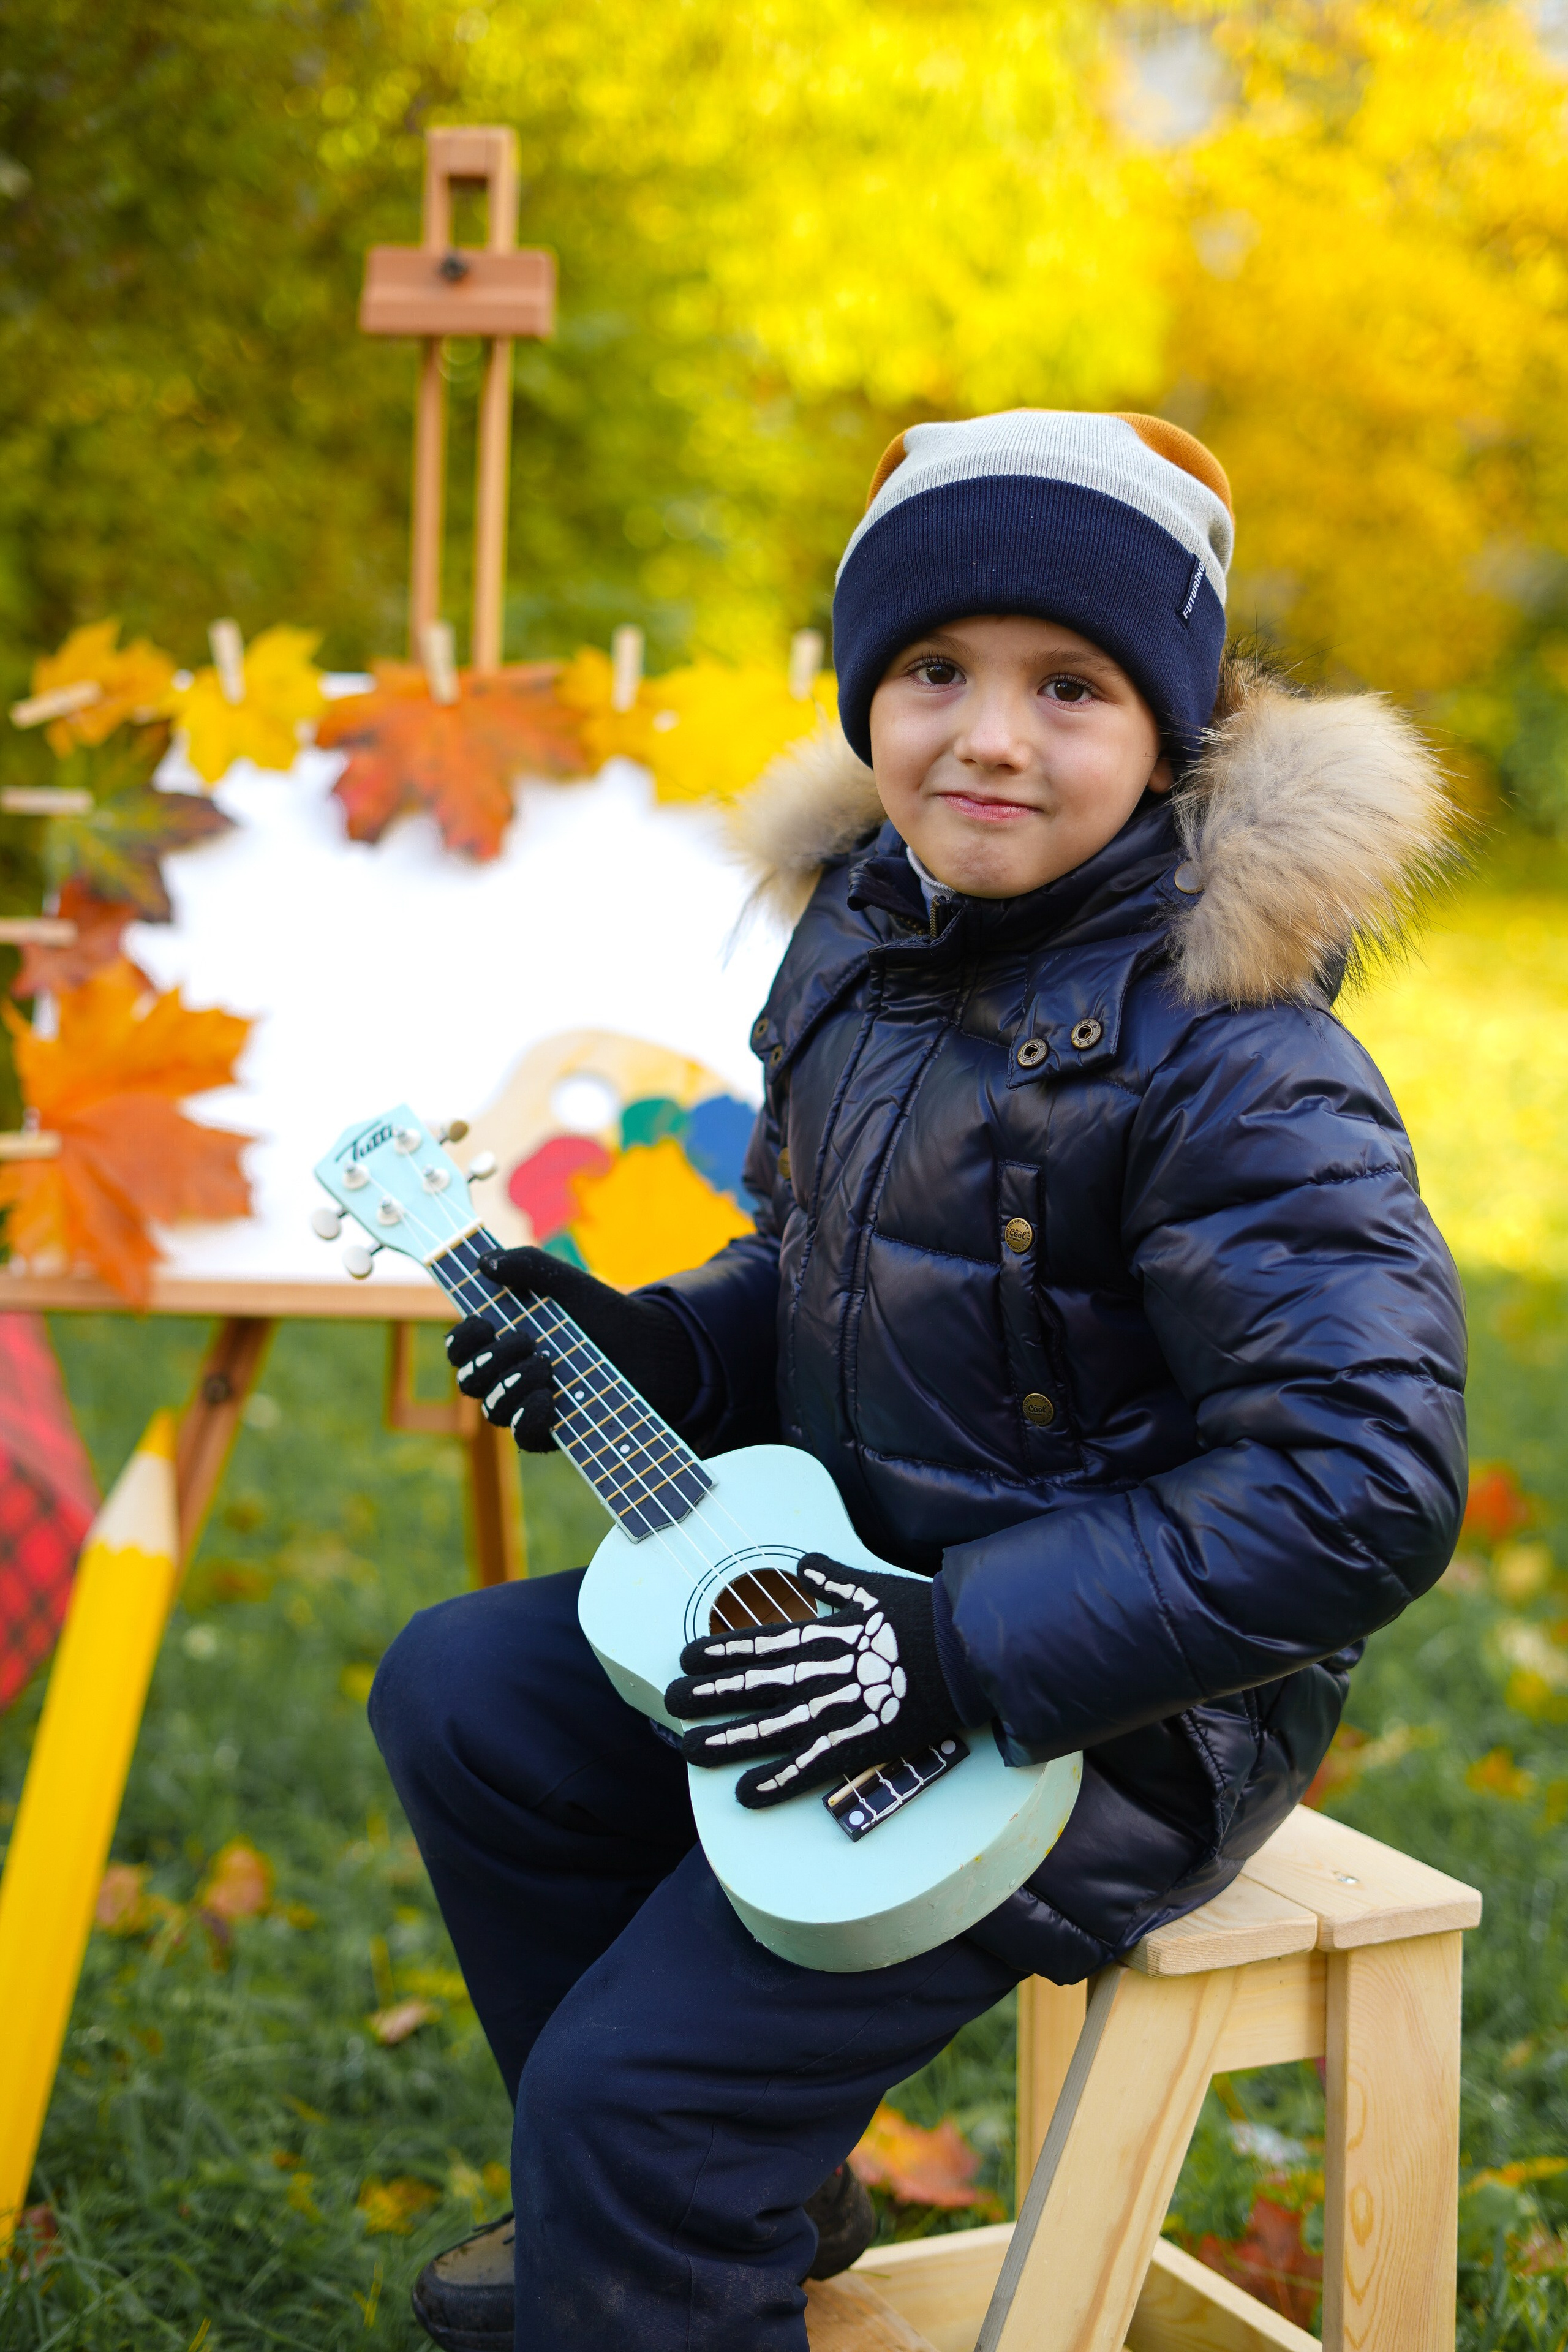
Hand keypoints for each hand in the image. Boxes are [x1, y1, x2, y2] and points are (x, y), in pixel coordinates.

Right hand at [445, 1246, 699, 1452]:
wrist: (652, 1349)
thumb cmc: (605, 1314)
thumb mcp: (569, 1283)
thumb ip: (529, 1266)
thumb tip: (484, 1262)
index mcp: (505, 1339)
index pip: (462, 1348)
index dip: (462, 1339)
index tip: (484, 1323)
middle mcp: (511, 1374)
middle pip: (470, 1380)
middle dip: (490, 1360)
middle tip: (526, 1340)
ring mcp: (531, 1404)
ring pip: (493, 1410)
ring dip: (511, 1385)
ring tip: (547, 1365)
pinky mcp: (555, 1430)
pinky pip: (523, 1437)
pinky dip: (528, 1419)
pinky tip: (549, 1400)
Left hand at [665, 1555, 969, 1808]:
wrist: (967, 1652)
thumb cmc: (924, 1617)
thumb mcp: (873, 1586)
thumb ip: (834, 1579)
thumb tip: (805, 1564)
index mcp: (822, 1634)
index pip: (757, 1642)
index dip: (719, 1651)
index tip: (686, 1657)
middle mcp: (818, 1672)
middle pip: (750, 1685)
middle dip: (708, 1694)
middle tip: (670, 1700)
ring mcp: (834, 1709)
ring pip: (766, 1728)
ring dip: (725, 1740)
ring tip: (690, 1749)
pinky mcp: (856, 1743)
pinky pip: (806, 1767)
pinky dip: (774, 1782)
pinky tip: (744, 1795)